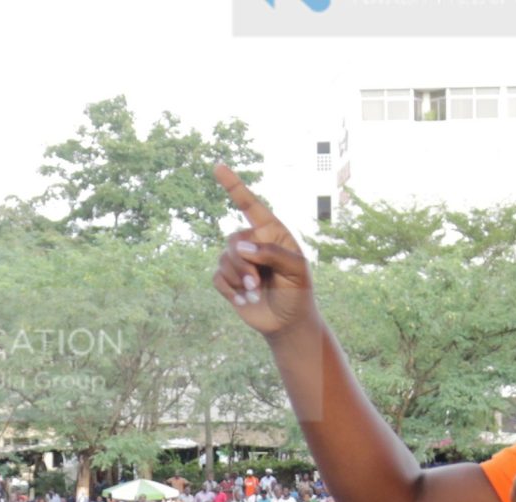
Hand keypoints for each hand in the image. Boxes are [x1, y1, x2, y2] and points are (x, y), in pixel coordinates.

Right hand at [212, 164, 314, 339]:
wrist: (287, 321)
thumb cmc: (298, 292)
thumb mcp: (296, 270)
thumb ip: (272, 253)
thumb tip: (242, 246)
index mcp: (272, 232)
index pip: (250, 205)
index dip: (234, 186)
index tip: (218, 167)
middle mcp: (252, 242)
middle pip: (233, 240)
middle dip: (243, 263)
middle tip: (257, 283)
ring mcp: (238, 261)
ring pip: (224, 260)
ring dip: (239, 280)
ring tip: (255, 293)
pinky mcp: (228, 280)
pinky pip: (217, 278)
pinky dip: (231, 291)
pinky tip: (244, 299)